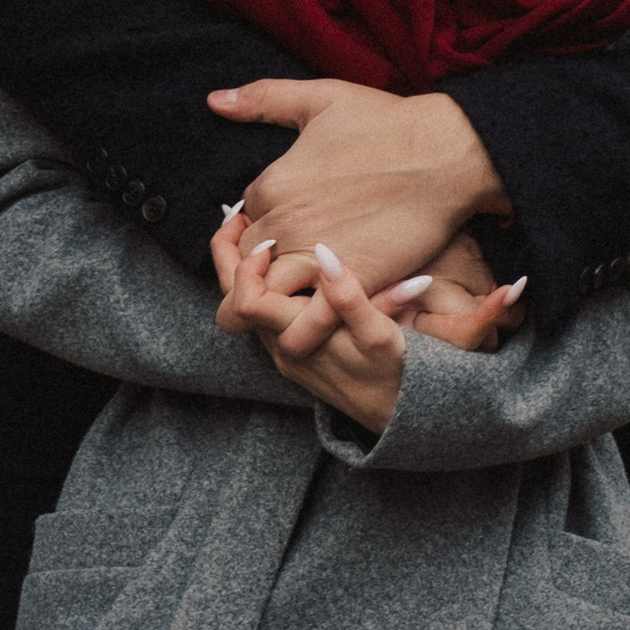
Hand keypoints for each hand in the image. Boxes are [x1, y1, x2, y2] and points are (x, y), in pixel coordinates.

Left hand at [209, 77, 506, 352]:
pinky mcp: (349, 283)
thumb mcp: (321, 98)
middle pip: (240, 268)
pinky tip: (314, 322)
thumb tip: (214, 100)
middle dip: (253, 275)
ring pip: (255, 303)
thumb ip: (264, 99)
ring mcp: (313, 257)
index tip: (282, 232)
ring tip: (294, 302)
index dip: (254, 232)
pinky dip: (300, 330)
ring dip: (267, 308)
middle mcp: (282, 224)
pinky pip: (304, 324)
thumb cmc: (389, 122)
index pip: (239, 224)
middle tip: (287, 272)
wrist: (446, 153)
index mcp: (270, 185)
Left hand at [212, 216, 411, 429]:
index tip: (272, 239)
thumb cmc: (394, 374)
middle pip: (231, 302)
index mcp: (295, 339)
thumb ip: (349, 295)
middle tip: (237, 214)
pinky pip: (266, 312)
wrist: (400, 415)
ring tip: (258, 227)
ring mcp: (285, 350)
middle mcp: (280, 347)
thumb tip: (325, 253)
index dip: (249, 266)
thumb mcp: (380, 333)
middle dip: (228, 255)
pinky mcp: (297, 349)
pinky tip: (284, 259)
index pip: (245, 302)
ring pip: (247, 306)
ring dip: (246, 267)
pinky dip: (265, 281)